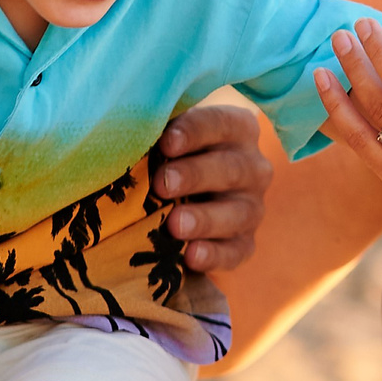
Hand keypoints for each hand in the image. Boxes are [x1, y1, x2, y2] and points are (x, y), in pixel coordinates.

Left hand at [153, 100, 275, 271]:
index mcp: (237, 129)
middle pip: (231, 169)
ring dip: (205, 219)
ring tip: (174, 224)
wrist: (184, 197)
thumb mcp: (168, 136)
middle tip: (163, 184)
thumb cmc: (170, 155)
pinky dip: (214, 255)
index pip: (220, 124)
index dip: (194, 132)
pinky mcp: (245, 242)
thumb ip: (158, 131)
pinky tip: (190, 256)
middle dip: (195, 176)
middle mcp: (254, 167)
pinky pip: (235, 251)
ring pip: (238, 213)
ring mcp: (252, 207)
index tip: (165, 143)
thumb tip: (127, 132)